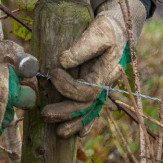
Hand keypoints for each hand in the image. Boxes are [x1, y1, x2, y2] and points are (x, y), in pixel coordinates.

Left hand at [41, 0, 146, 137]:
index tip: (53, 72)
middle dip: (66, 113)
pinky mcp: (95, 87)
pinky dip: (84, 122)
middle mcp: (104, 84)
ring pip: (88, 112)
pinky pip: (91, 109)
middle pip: (86, 106)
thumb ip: (83, 46)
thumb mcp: (98, 31)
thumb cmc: (107, 28)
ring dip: (73, 122)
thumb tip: (63, 61)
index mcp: (105, 72)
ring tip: (58, 132)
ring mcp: (101, 88)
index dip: (68, 87)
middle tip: (45, 114)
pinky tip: (77, 133)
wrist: (117, 28)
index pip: (87, 90)